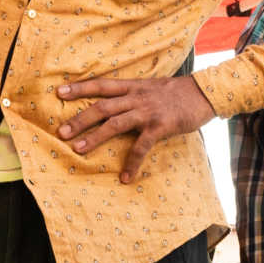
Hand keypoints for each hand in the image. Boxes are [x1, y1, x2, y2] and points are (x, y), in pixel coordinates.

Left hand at [56, 75, 215, 183]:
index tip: (59, 91)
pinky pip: (142, 146)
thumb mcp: (149, 87)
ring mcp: (147, 112)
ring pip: (115, 124)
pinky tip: (125, 177)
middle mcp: (136, 97)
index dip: (80, 87)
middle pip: (102, 107)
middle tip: (62, 132)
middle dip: (80, 119)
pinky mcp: (160, 126)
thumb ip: (130, 94)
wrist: (204, 92)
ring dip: (95, 137)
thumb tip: (110, 103)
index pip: (101, 85)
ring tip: (79, 149)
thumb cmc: (175, 92)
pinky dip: (133, 162)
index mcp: (132, 86)